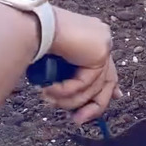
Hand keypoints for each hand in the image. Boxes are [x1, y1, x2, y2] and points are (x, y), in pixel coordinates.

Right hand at [41, 7, 122, 123]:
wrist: (32, 24)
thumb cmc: (34, 39)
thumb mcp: (54, 62)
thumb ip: (69, 75)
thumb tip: (74, 96)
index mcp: (91, 36)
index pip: (107, 66)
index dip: (109, 87)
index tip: (113, 100)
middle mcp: (101, 38)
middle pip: (108, 80)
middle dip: (93, 105)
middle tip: (77, 120)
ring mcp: (103, 43)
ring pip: (94, 85)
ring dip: (69, 99)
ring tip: (48, 99)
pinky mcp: (100, 51)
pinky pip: (85, 82)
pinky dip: (66, 90)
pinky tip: (49, 89)